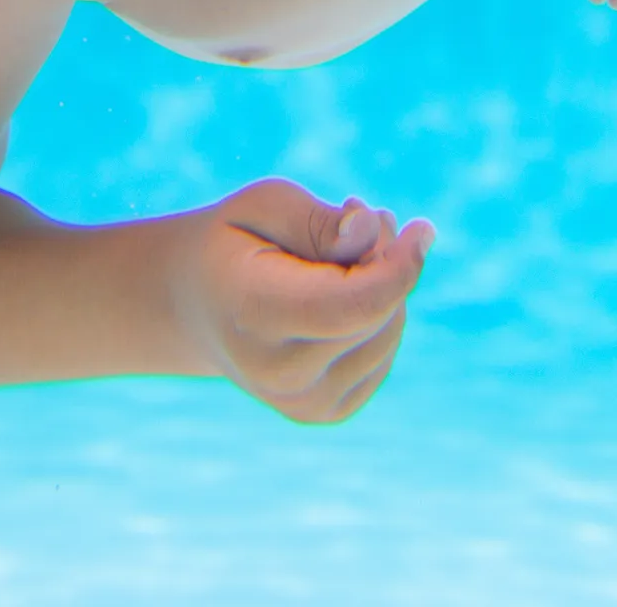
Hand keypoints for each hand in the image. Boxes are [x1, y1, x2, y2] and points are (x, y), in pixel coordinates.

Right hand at [172, 178, 433, 423]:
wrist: (193, 307)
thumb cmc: (232, 242)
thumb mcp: (261, 206)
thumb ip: (317, 221)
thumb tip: (370, 232)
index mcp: (255, 316)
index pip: (354, 305)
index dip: (399, 267)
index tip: (422, 228)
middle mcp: (281, 374)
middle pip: (378, 314)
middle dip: (386, 258)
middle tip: (355, 213)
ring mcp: (305, 402)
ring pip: (388, 333)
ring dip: (385, 285)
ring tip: (342, 248)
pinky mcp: (326, 410)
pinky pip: (383, 352)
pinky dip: (377, 315)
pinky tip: (341, 289)